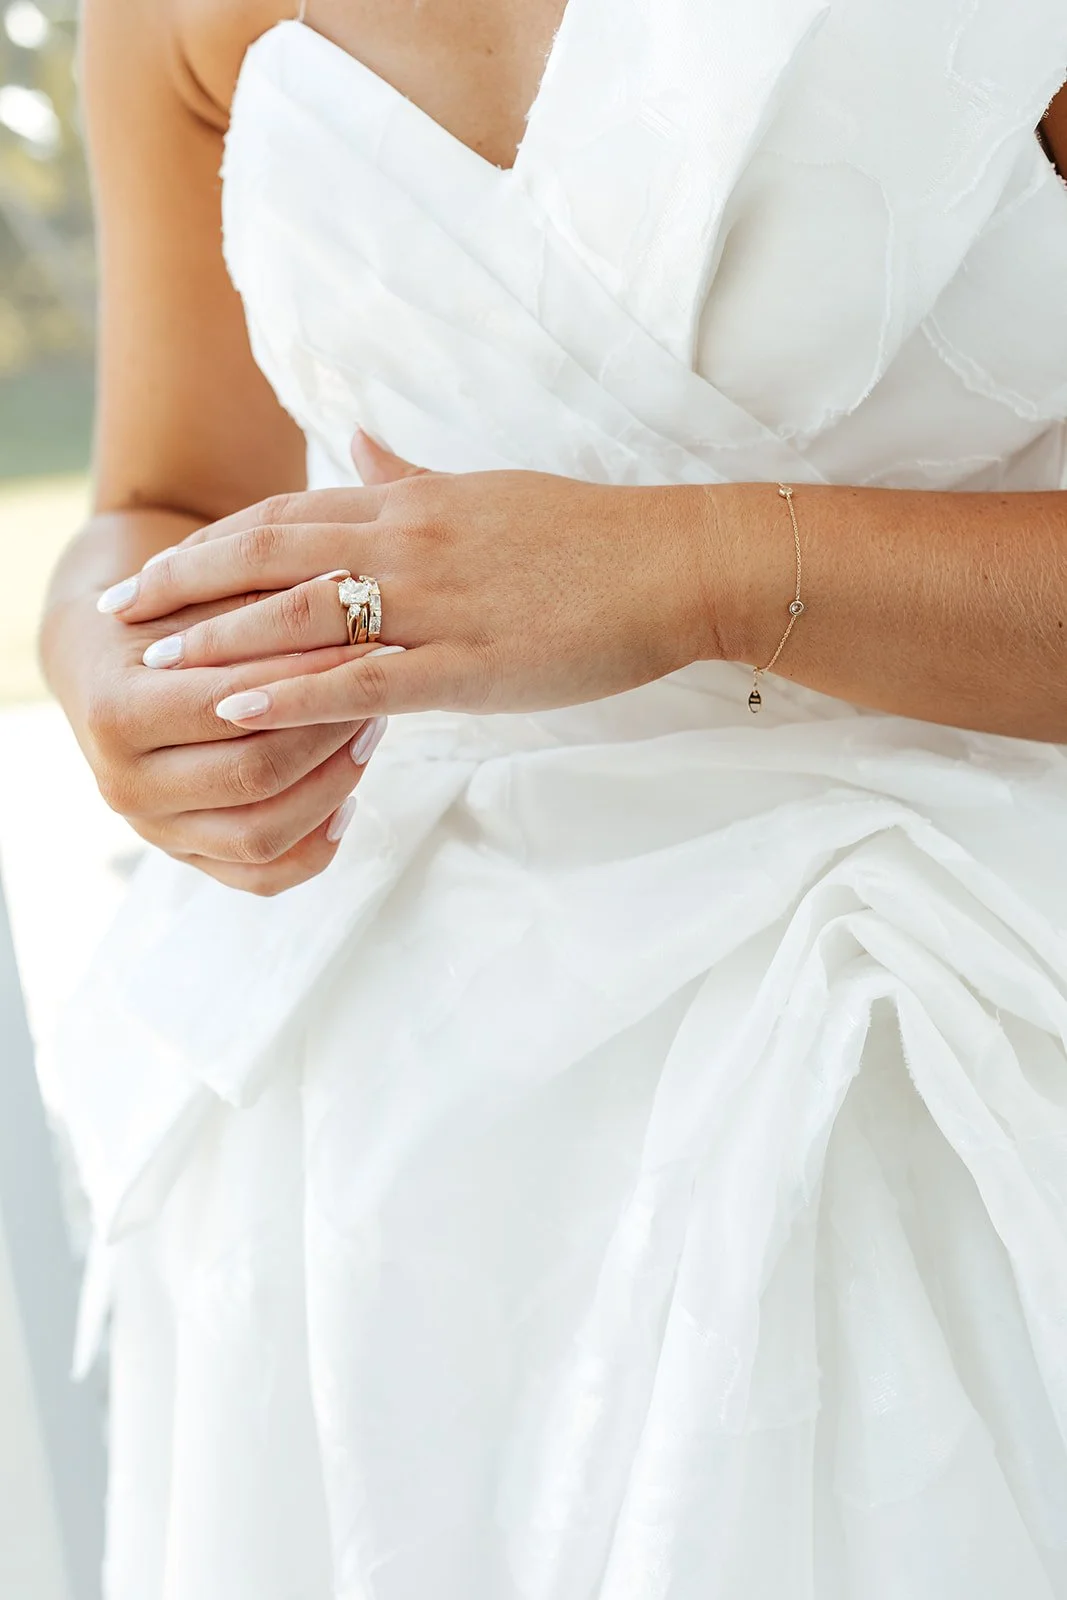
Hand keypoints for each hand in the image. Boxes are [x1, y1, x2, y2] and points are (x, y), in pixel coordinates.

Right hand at [47, 584, 375, 895]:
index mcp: (114, 713)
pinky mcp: (186, 856)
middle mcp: (123, 784)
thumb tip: (346, 585)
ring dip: (334, 785)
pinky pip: (262, 877)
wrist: (105, 665)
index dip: (308, 677)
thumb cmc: (162, 619)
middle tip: (379, 686)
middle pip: (254, 776)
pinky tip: (349, 800)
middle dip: (330, 730)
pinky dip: (315, 846)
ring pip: (263, 835)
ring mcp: (154, 830)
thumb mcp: (195, 596)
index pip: (229, 704)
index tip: (369, 643)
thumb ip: (258, 600)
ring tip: (369, 730)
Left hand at [101, 433, 713, 728]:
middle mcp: (408, 542)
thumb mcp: (487, 492)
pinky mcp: (468, 666)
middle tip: (119, 609)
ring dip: (220, 638)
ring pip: (303, 614)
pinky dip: (294, 693)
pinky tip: (240, 709)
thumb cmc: (588, 535)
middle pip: (271, 553)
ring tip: (154, 664)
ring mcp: (435, 604)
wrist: (672, 566)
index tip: (159, 565)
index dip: (214, 540)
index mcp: (412, 503)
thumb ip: (412, 474)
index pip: (288, 515)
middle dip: (186, 581)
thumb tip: (358, 439)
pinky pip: (363, 679)